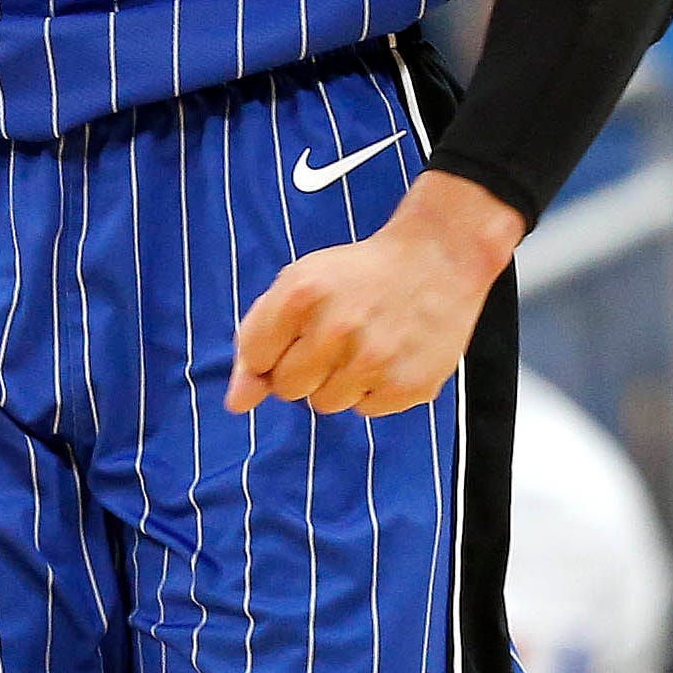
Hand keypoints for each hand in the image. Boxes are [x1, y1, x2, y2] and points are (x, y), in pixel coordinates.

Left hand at [229, 169, 523, 418]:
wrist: (436, 262)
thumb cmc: (357, 276)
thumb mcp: (298, 285)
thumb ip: (257, 340)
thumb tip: (236, 404)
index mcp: (299, 296)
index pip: (256, 358)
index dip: (272, 348)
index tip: (297, 330)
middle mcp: (336, 330)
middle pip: (287, 388)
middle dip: (301, 368)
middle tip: (333, 338)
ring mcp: (374, 361)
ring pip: (325, 404)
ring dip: (337, 382)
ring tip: (363, 345)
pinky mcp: (407, 386)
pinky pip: (365, 411)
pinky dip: (372, 390)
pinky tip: (388, 356)